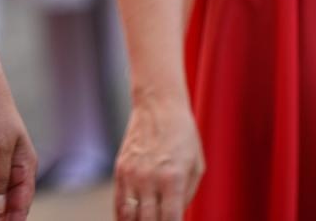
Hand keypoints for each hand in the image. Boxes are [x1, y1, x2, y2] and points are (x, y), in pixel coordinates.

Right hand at [115, 96, 203, 220]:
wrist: (158, 105)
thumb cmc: (183, 135)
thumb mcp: (196, 166)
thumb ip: (186, 196)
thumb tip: (174, 217)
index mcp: (174, 179)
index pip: (170, 220)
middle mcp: (150, 178)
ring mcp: (132, 174)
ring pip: (129, 217)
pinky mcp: (120, 169)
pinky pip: (119, 203)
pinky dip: (123, 218)